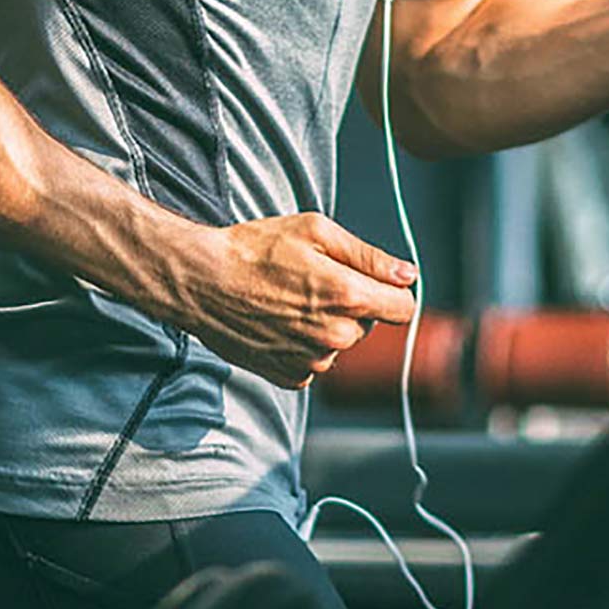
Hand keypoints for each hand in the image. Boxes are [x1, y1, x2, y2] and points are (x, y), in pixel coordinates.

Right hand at [174, 211, 416, 391]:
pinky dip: (303, 345)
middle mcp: (334, 336)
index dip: (392, 291)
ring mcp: (312, 361)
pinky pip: (314, 361)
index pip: (404, 308)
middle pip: (369, 325)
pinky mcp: (290, 376)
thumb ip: (369, 257)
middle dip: (352, 305)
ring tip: (288, 301)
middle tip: (312, 281)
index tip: (374, 282)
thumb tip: (407, 274)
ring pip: (340, 344)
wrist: (201, 281)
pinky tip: (278, 322)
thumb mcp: (315, 232)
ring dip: (326, 326)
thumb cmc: (254, 249)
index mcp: (347, 297)